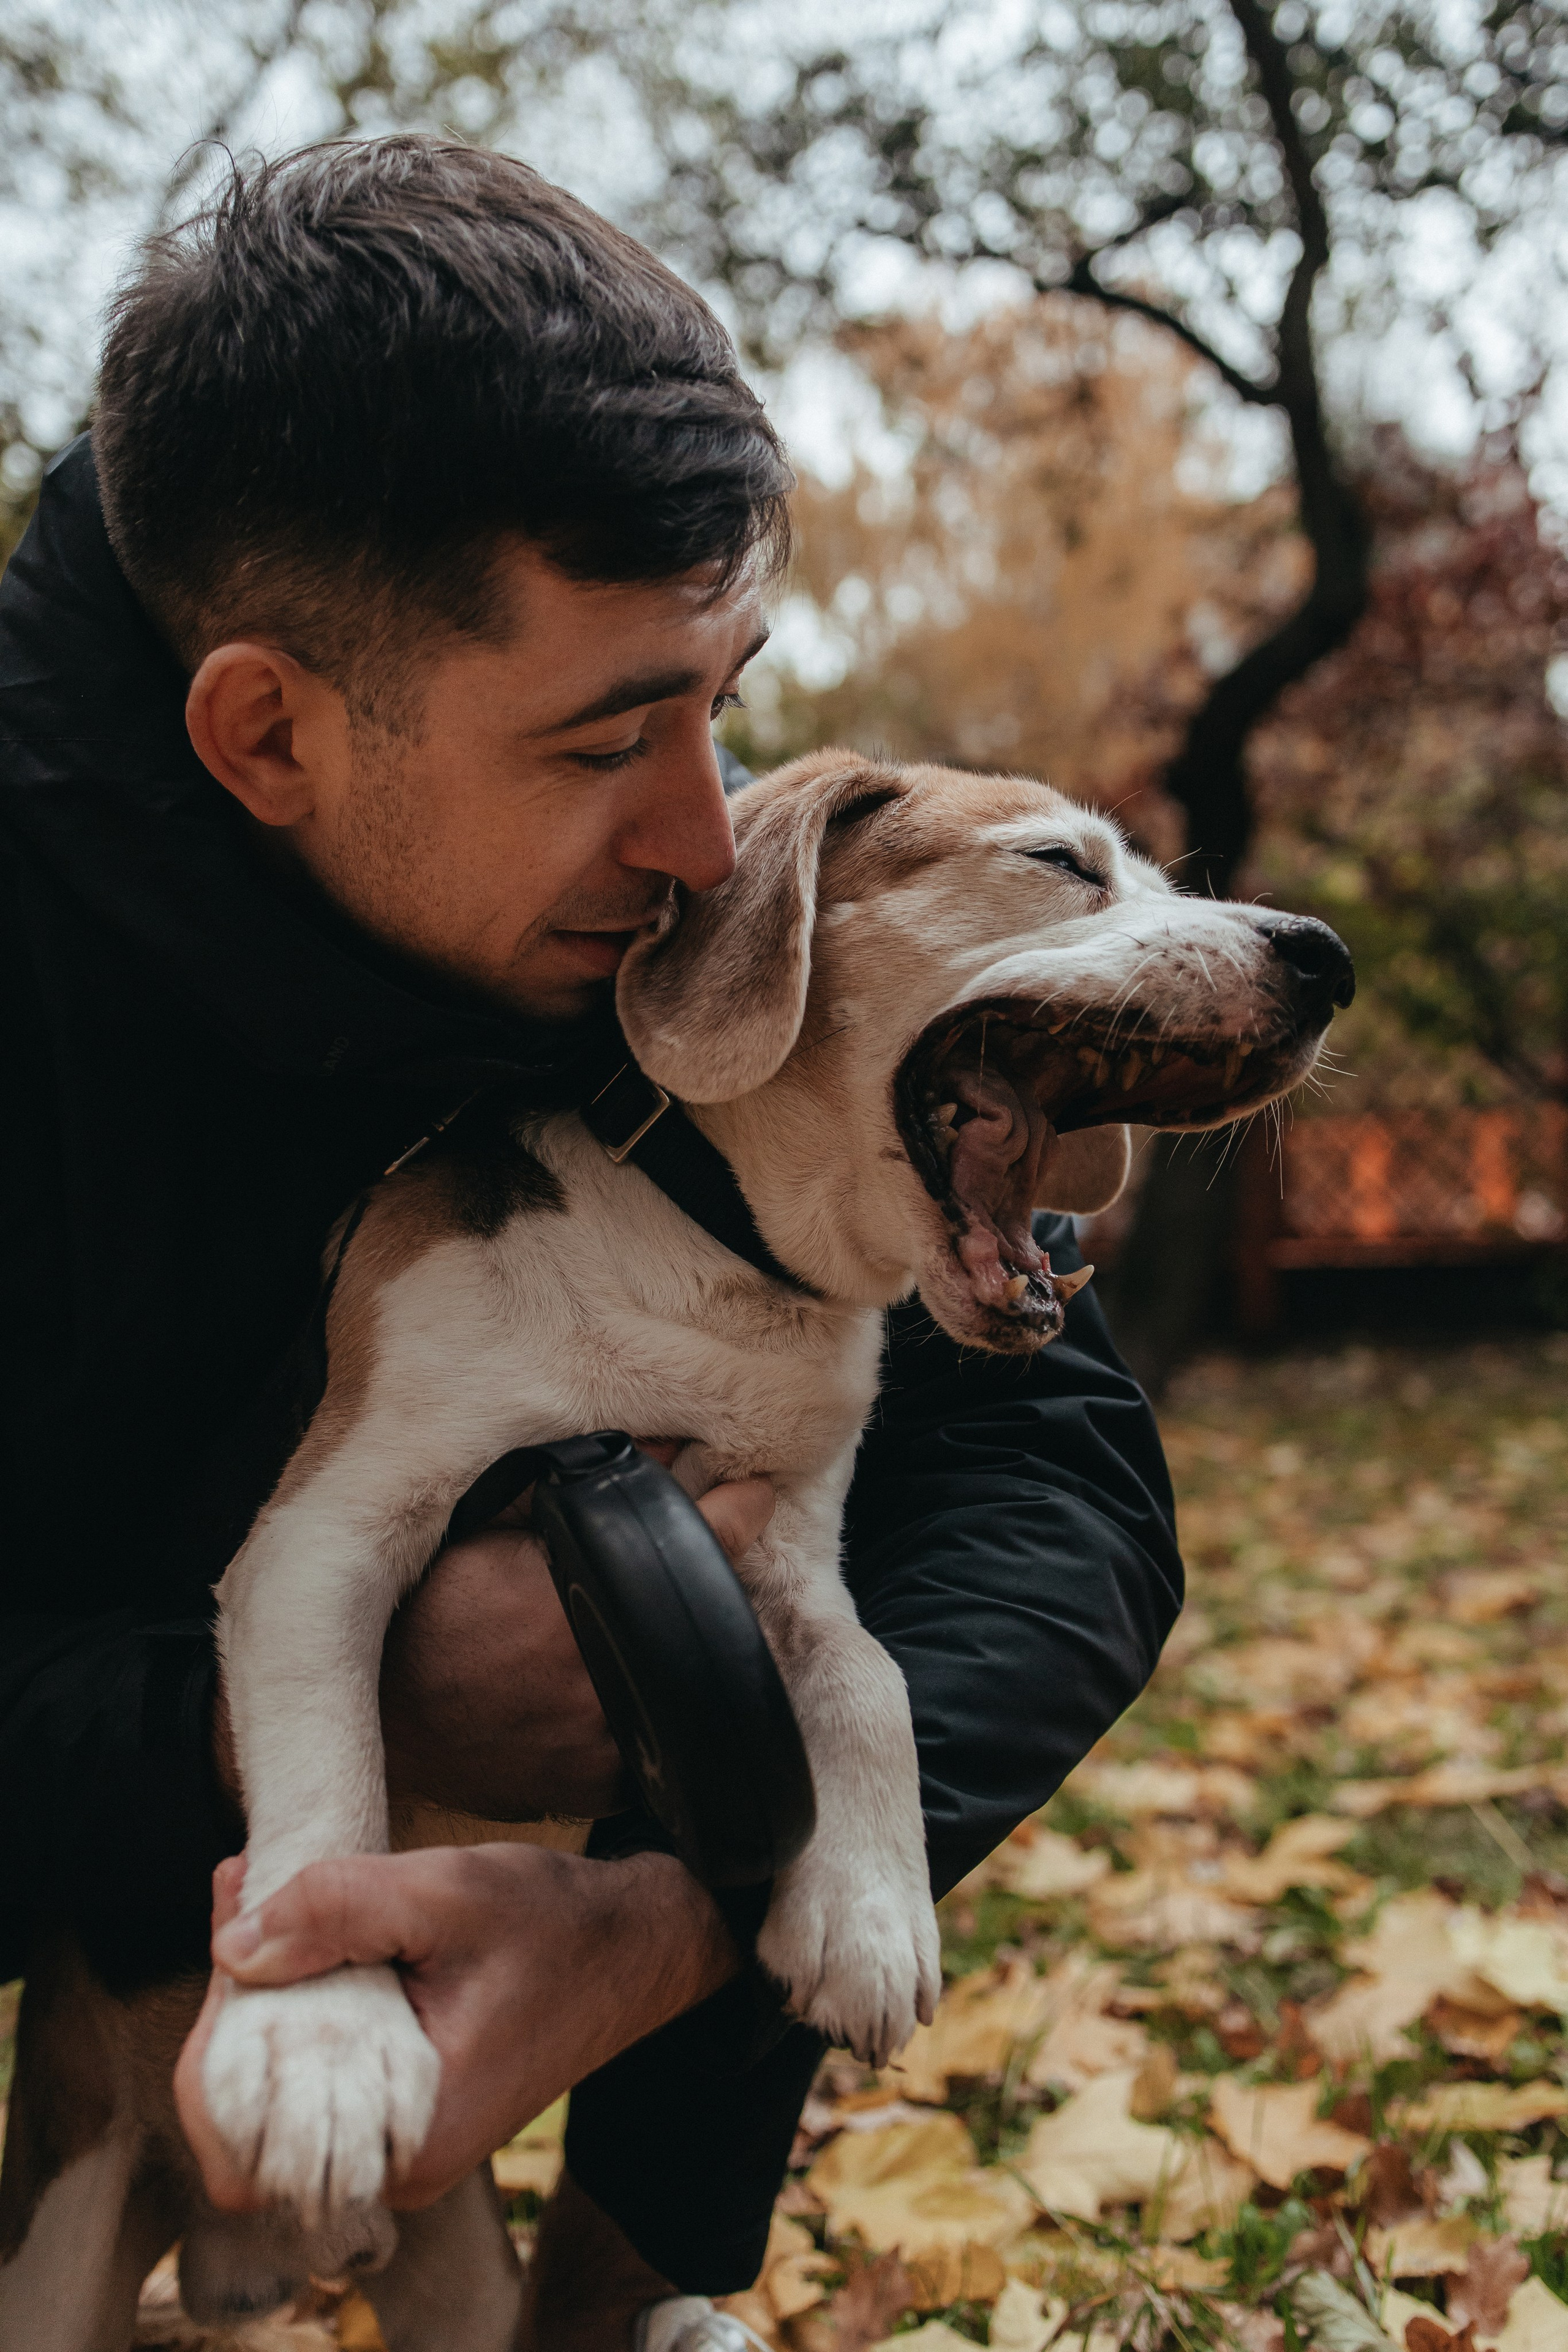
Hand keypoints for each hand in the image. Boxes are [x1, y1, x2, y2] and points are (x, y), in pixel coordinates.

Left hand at [176, 1842, 738, 2211]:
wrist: (639, 1941)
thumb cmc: (558, 1922)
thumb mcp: (449, 1892)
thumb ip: (337, 1910)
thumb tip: (233, 1945)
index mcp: (409, 2141)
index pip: (248, 2139)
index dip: (218, 2039)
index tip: (233, 1927)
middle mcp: (398, 2165)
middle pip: (256, 2117)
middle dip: (234, 2003)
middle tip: (243, 1891)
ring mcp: (402, 2142)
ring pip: (286, 2093)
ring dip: (265, 1997)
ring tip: (265, 1899)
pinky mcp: (407, 2109)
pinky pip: (325, 2074)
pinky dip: (305, 2004)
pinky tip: (301, 1931)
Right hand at [212, 1448, 774, 1821]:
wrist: (370, 1712)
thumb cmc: (419, 1610)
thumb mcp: (486, 1522)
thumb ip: (572, 1486)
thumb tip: (659, 1447)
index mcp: (572, 1620)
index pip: (693, 1553)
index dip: (732, 1515)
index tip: (752, 1493)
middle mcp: (595, 1697)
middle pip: (702, 1634)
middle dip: (710, 1591)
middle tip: (703, 1557)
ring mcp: (595, 1756)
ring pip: (683, 1696)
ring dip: (684, 1658)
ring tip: (654, 1625)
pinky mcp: (585, 1792)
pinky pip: (646, 1746)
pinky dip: (646, 1711)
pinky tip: (620, 1681)